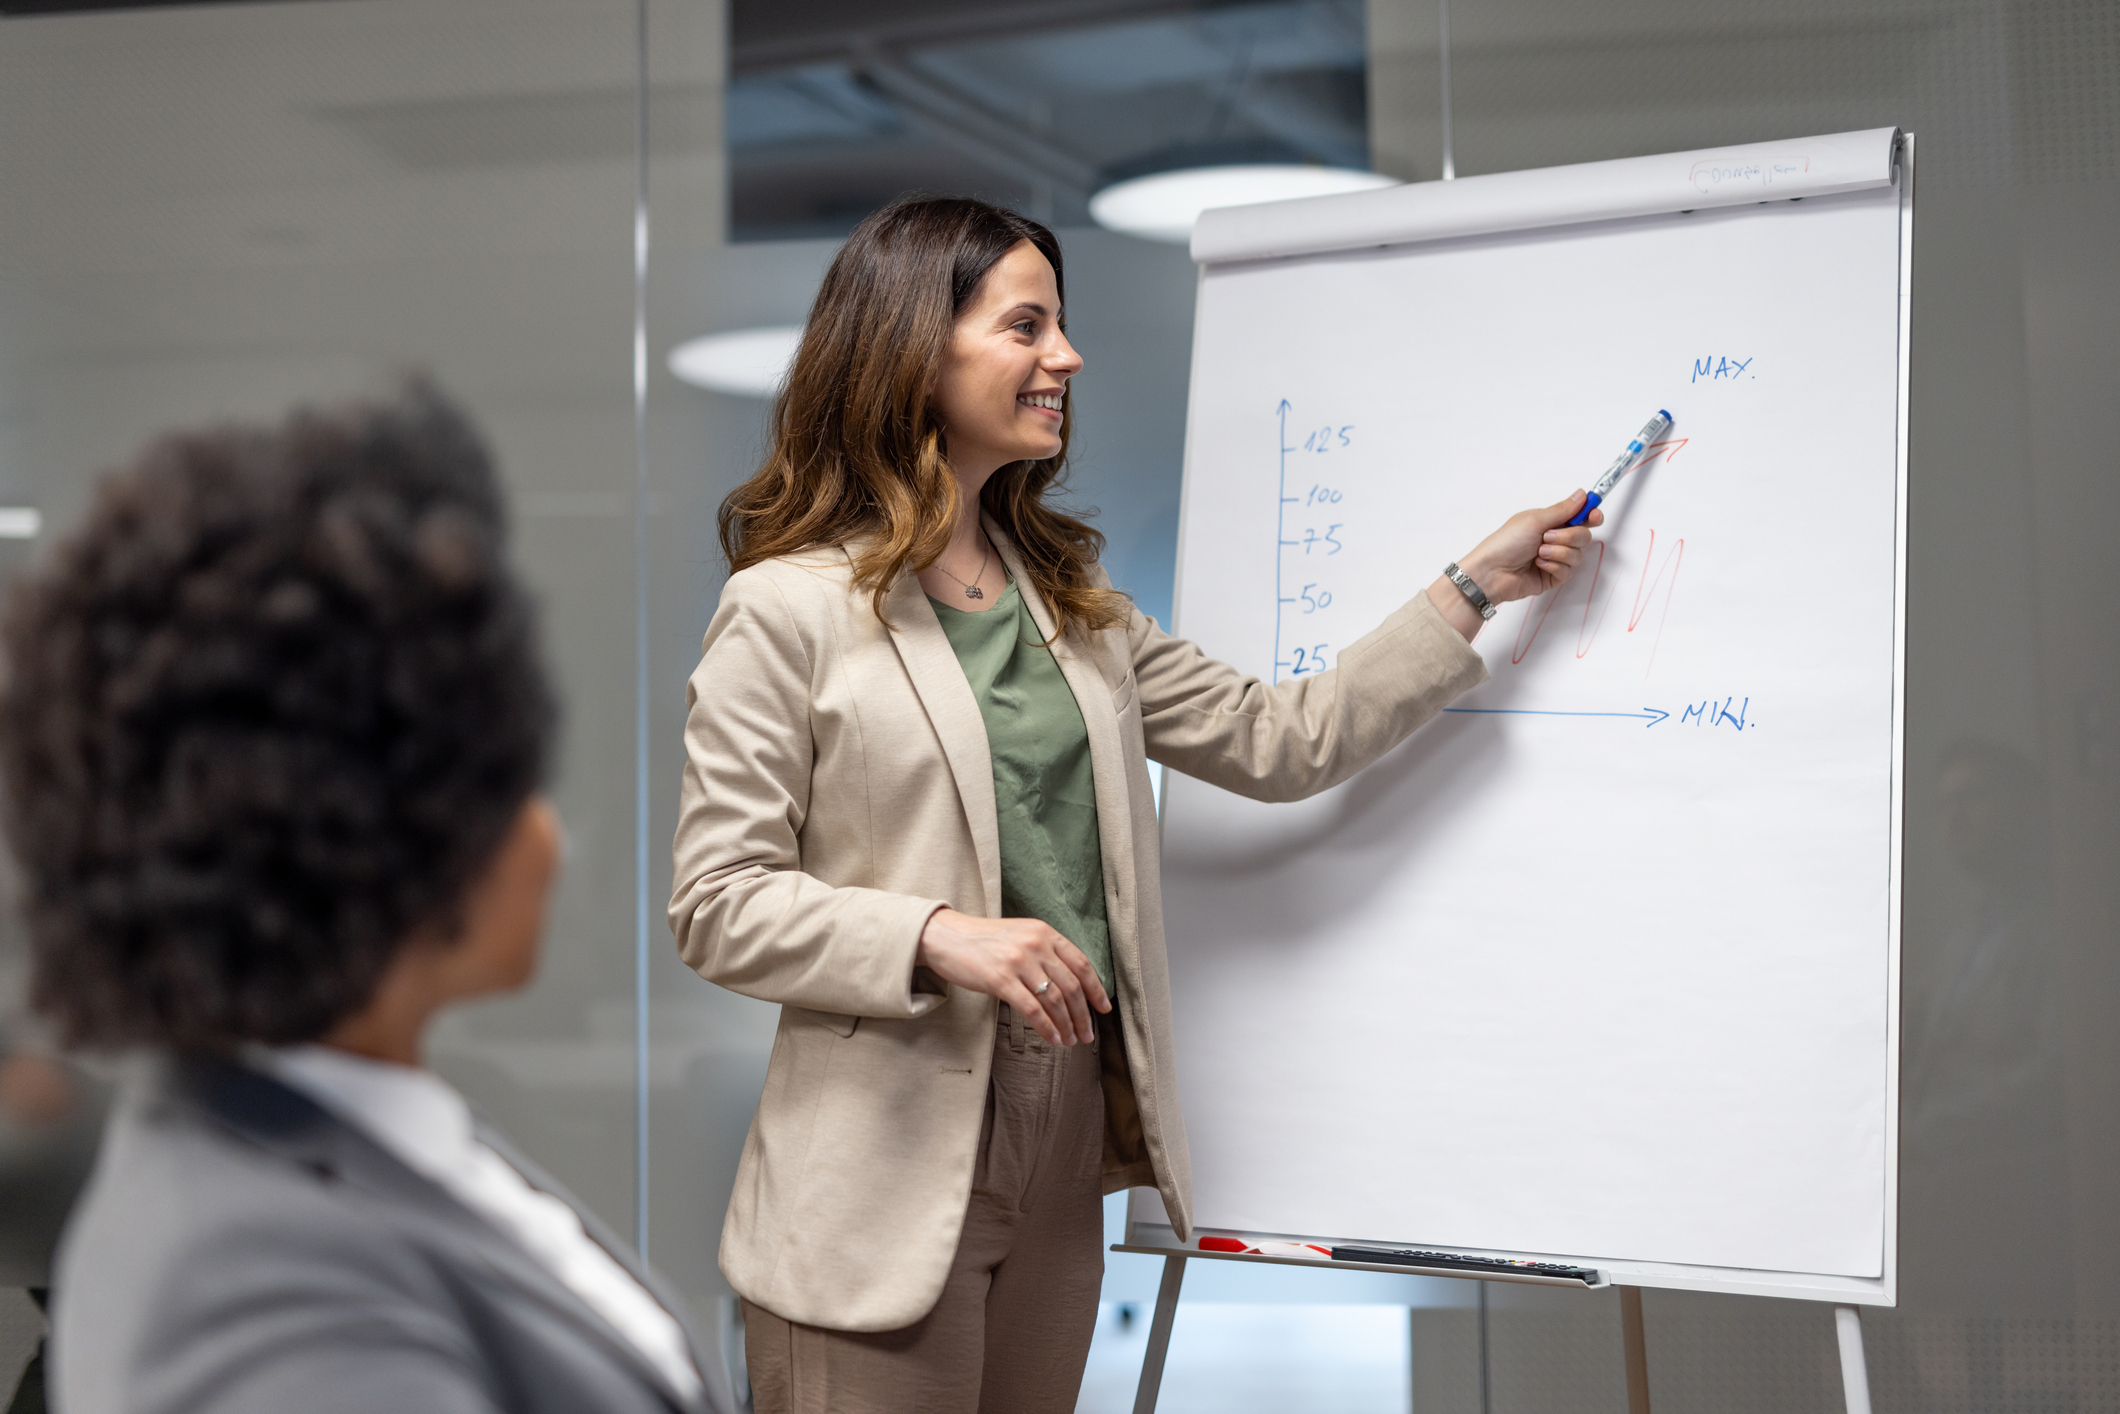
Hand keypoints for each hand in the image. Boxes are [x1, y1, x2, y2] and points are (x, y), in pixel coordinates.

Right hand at [917, 908, 1111, 1045]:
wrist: (946, 936)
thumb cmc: (983, 940)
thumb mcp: (1021, 935)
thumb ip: (1044, 952)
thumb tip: (1070, 985)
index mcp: (1044, 932)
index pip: (1081, 963)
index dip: (1096, 989)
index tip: (1103, 1009)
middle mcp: (1035, 944)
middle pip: (1071, 986)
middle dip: (1083, 1015)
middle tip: (1087, 1034)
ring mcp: (1018, 961)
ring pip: (1054, 1000)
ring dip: (1066, 1025)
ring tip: (1070, 1040)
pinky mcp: (1000, 979)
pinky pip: (1032, 1009)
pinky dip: (1046, 1027)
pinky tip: (1052, 1038)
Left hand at [1426, 490, 1603, 639]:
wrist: (1492, 572)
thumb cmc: (1506, 542)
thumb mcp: (1535, 520)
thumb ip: (1563, 510)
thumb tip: (1582, 494)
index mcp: (1550, 522)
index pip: (1580, 517)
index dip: (1591, 515)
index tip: (1595, 515)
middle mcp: (1555, 540)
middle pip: (1583, 536)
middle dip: (1570, 536)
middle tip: (1548, 537)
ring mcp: (1555, 559)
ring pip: (1578, 554)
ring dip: (1559, 552)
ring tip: (1538, 553)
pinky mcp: (1553, 577)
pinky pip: (1568, 571)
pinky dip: (1554, 566)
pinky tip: (1538, 565)